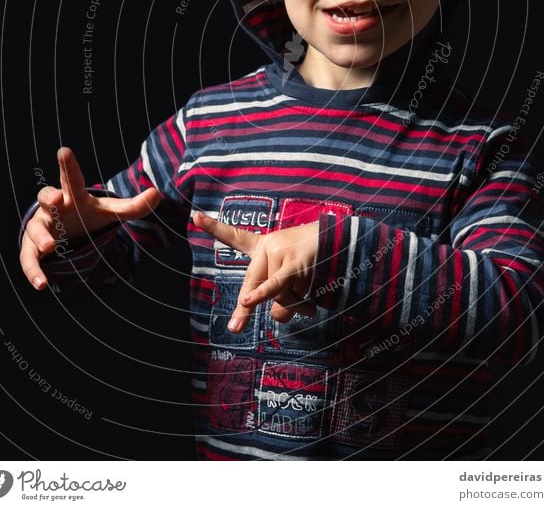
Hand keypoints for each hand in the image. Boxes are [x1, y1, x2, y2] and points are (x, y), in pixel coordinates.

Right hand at [20, 147, 160, 290]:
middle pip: (46, 196)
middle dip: (49, 196)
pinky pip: (28, 258)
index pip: (71, 178)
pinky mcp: (32, 247)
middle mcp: (53, 207)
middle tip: (56, 199)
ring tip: (50, 246)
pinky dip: (33, 271)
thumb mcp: (110, 211)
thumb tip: (157, 193)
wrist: (66, 231)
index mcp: (72, 195)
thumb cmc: (87, 215)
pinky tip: (42, 284)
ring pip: (36, 229)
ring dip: (42, 236)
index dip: (68, 165)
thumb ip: (132, 206)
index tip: (64, 150)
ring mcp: (41, 226)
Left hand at [192, 211, 318, 331]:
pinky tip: (248, 301)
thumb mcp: (294, 279)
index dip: (215, 227)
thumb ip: (281, 299)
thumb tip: (280, 317)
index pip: (236, 237)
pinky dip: (263, 295)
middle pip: (253, 286)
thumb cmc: (318, 263)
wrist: (348, 245)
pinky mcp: (293, 263)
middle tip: (235, 328)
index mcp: (265, 246)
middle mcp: (269, 248)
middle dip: (246, 309)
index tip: (195, 216)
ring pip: (276, 297)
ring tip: (314, 293)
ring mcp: (279, 253)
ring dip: (297, 306)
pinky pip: (276, 285)